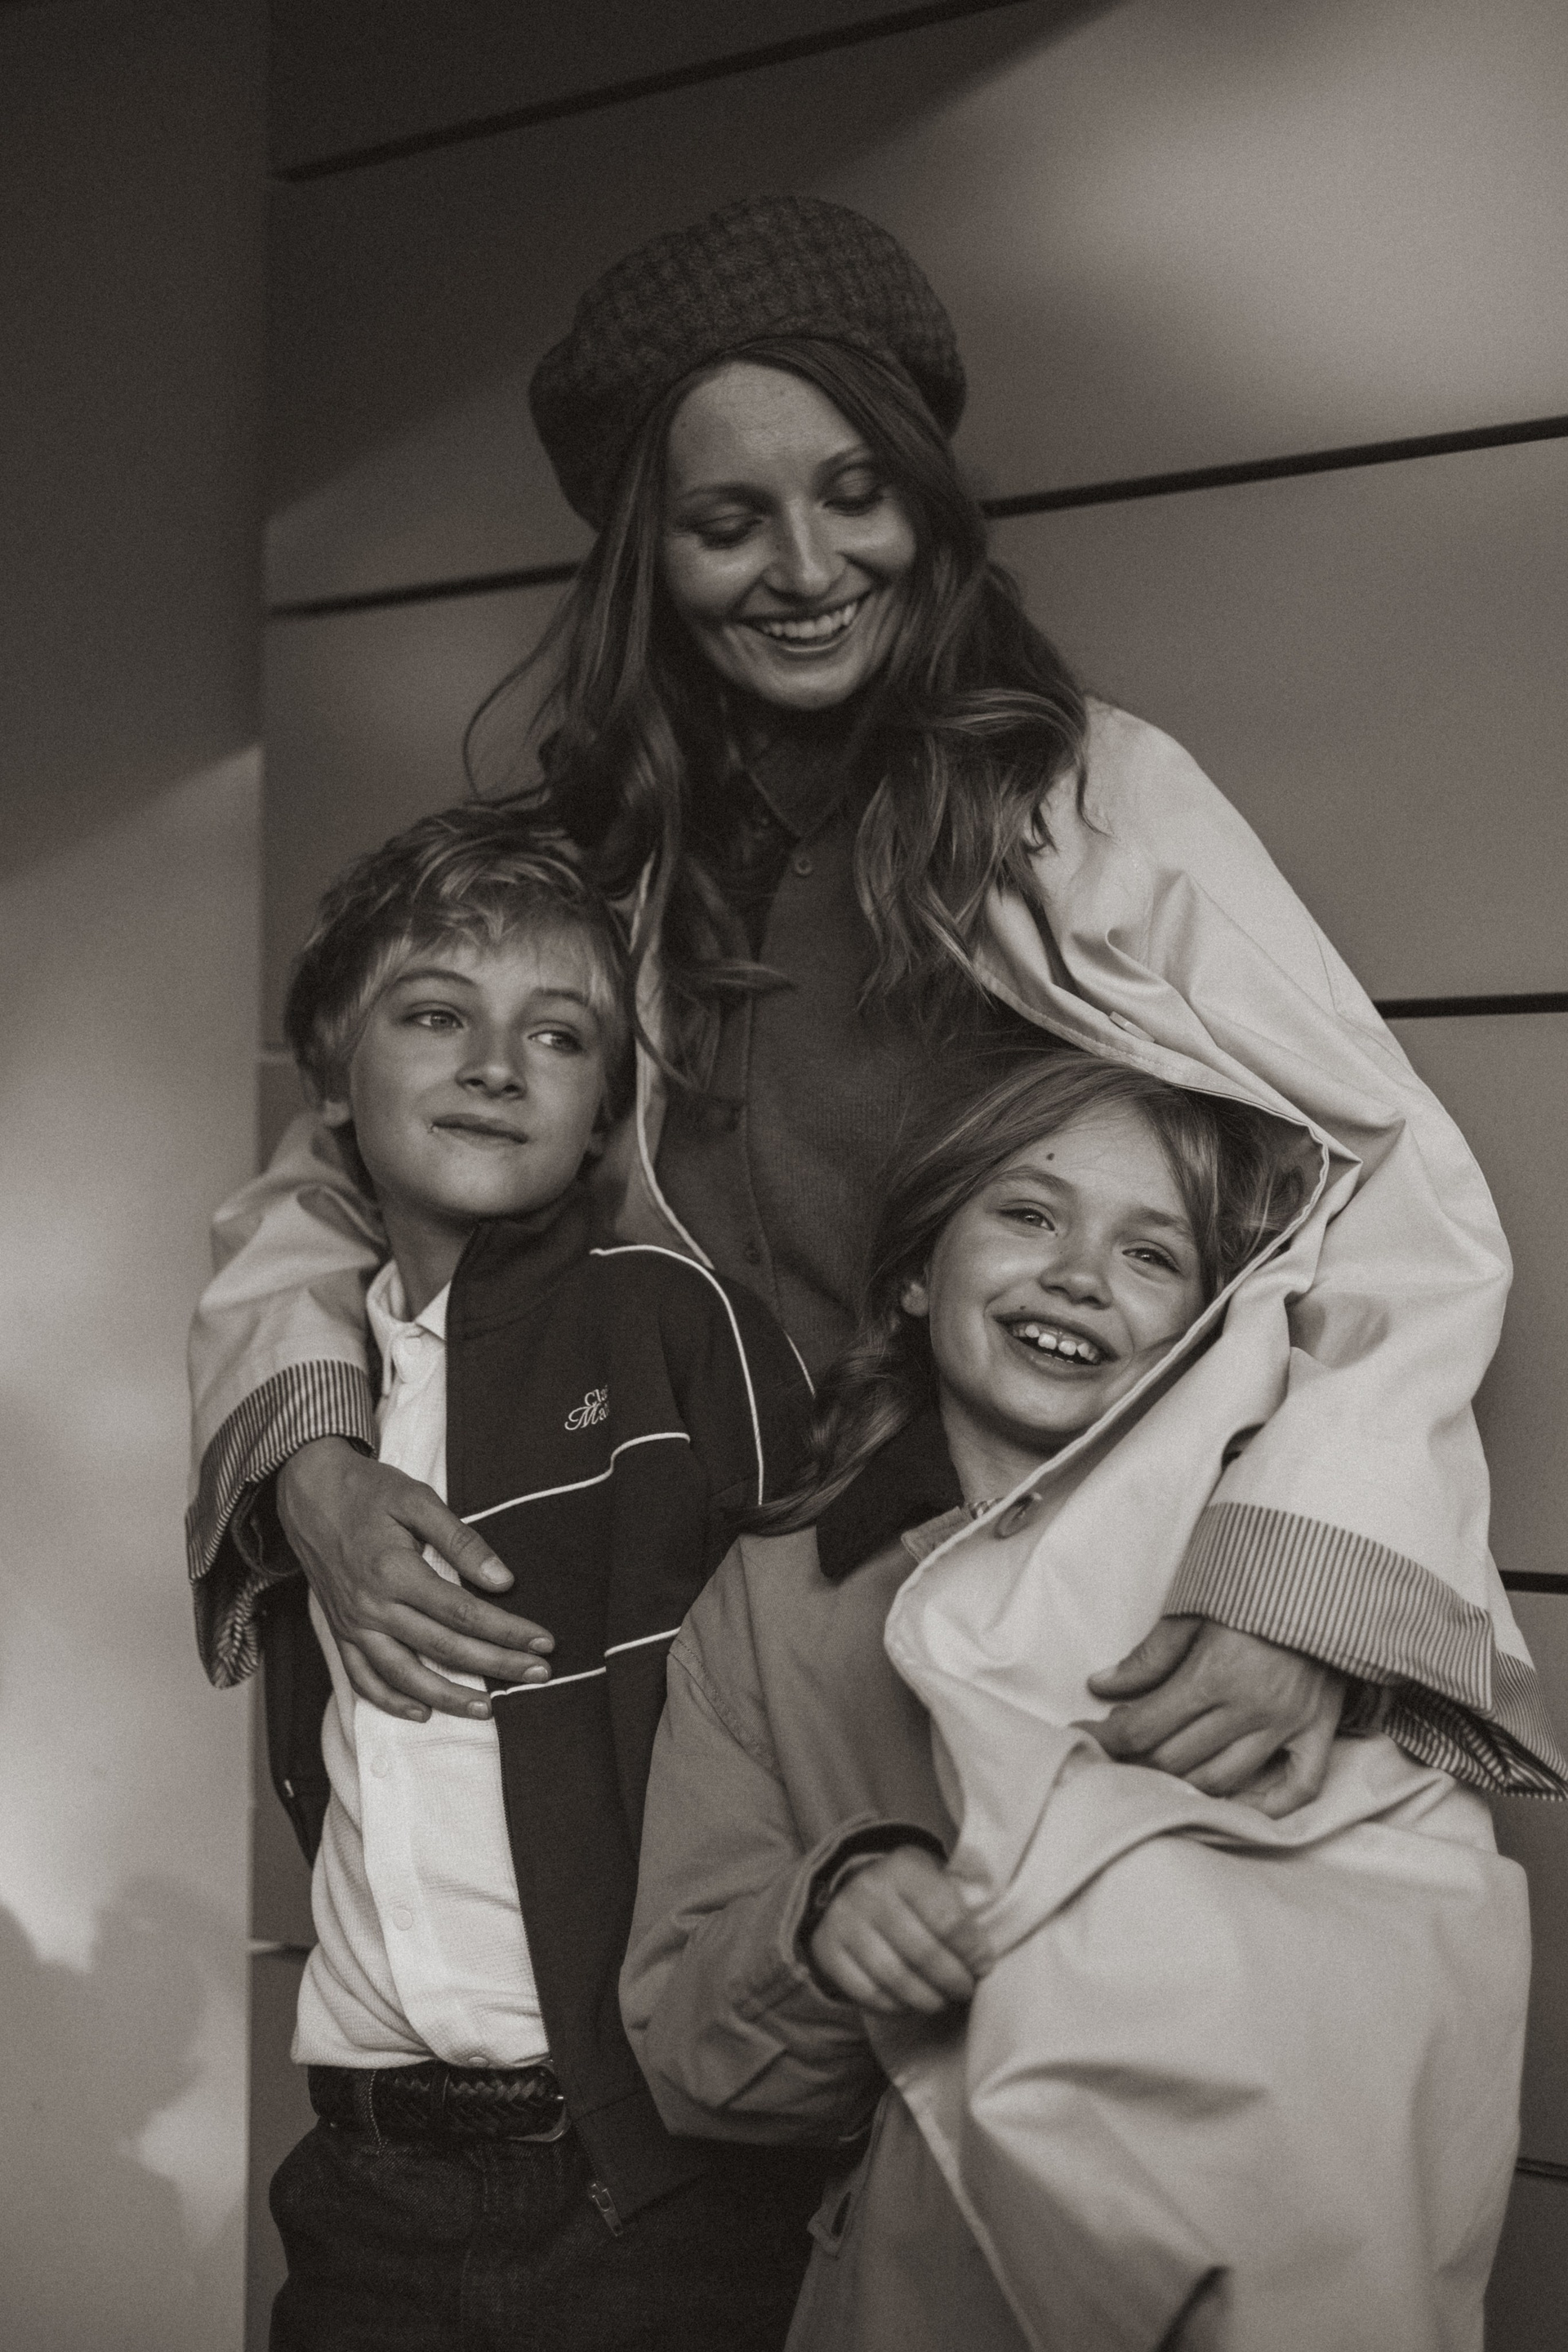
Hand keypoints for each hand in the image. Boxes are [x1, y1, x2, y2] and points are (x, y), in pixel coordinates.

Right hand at [276, 1438, 553, 1722]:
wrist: (308, 1491)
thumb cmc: (367, 1491)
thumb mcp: (417, 1499)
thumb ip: (461, 1540)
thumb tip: (503, 1580)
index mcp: (395, 1572)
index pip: (464, 1612)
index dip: (507, 1631)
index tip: (542, 1642)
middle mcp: (372, 1606)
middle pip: (444, 1647)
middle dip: (496, 1665)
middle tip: (538, 1675)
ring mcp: (353, 1625)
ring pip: (404, 1675)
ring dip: (448, 1697)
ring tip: (486, 1710)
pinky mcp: (340, 1632)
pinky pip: (362, 1678)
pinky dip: (391, 1701)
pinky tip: (422, 1711)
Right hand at [809, 1846, 975, 2016]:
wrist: (851, 1884)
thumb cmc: (909, 1892)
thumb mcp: (935, 1880)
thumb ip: (960, 1910)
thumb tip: (982, 1960)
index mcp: (905, 1868)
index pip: (948, 1920)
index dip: (972, 1951)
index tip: (983, 1966)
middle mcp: (870, 1891)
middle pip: (923, 1954)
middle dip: (953, 1980)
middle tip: (965, 1990)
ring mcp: (844, 1921)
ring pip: (895, 1978)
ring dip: (927, 1999)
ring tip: (941, 2001)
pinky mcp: (826, 1949)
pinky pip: (866, 1993)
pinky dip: (894, 2007)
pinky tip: (910, 2005)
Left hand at [1085, 1615, 1346, 1817]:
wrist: (1325, 1578)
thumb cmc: (1253, 1589)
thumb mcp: (1193, 1611)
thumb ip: (1149, 1656)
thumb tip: (1101, 1686)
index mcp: (1213, 1675)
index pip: (1144, 1727)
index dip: (1107, 1737)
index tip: (1085, 1734)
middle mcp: (1250, 1708)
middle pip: (1176, 1760)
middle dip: (1137, 1759)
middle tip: (1120, 1750)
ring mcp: (1287, 1725)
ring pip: (1223, 1780)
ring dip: (1184, 1783)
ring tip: (1161, 1770)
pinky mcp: (1319, 1731)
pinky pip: (1299, 1787)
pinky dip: (1268, 1805)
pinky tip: (1238, 1803)